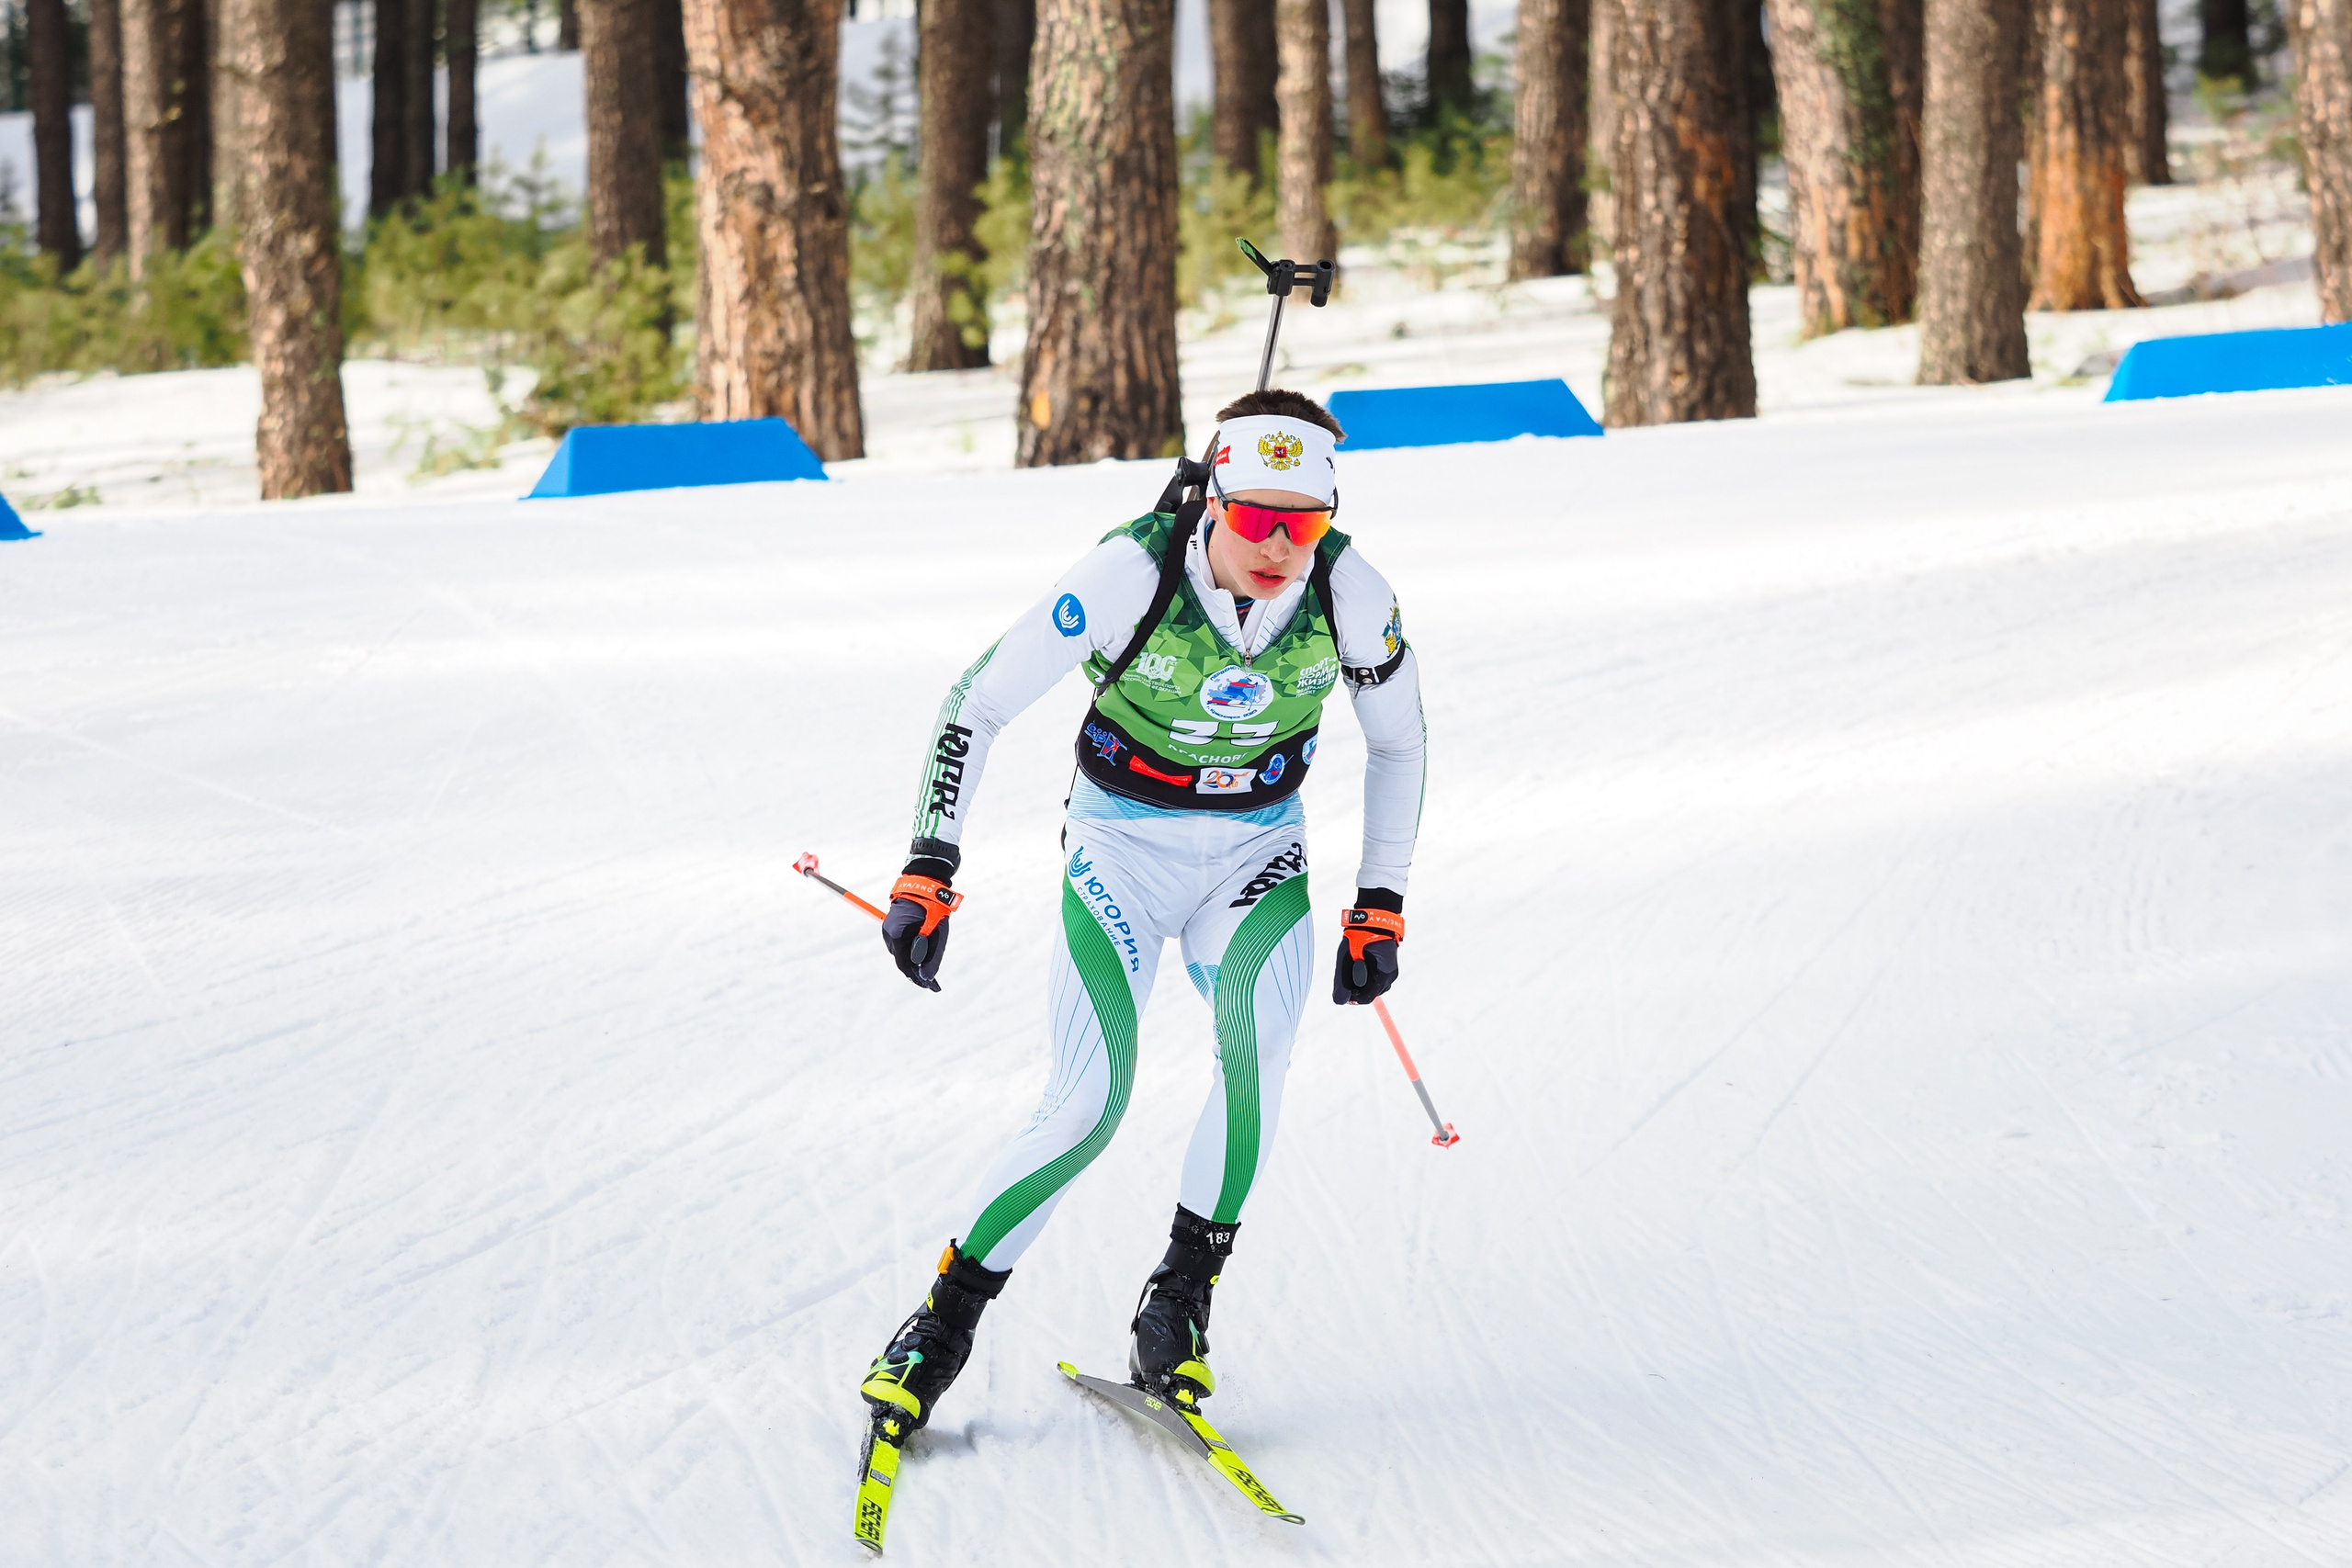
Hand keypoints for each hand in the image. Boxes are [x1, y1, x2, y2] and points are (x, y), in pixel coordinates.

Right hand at [884, 874, 960, 991]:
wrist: (925, 883)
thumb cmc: (933, 907)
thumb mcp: (937, 933)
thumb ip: (932, 956)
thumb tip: (927, 977)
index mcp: (896, 934)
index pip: (903, 963)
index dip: (915, 977)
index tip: (928, 986)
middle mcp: (889, 934)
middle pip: (902, 960)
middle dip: (916, 970)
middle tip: (933, 981)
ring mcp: (889, 930)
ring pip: (902, 953)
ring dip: (915, 959)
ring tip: (930, 964)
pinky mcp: (894, 927)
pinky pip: (902, 944)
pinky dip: (912, 950)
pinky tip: (923, 951)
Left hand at [1332, 895, 1403, 1004]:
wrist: (1374, 917)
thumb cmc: (1359, 936)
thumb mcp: (1345, 958)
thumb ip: (1342, 981)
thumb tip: (1339, 1001)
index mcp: (1383, 974)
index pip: (1366, 998)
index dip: (1352, 997)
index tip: (1342, 987)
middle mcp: (1390, 976)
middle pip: (1370, 993)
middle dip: (1356, 987)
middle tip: (1347, 970)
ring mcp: (1391, 972)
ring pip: (1373, 987)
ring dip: (1361, 981)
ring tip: (1354, 963)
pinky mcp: (1388, 967)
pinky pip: (1376, 978)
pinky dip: (1366, 974)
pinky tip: (1360, 961)